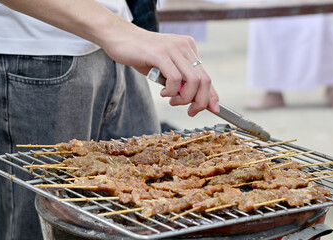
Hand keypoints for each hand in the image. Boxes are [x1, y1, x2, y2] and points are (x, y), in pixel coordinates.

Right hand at [101, 27, 219, 116]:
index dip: (212, 95)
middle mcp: (184, 46)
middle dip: (200, 101)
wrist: (118, 37)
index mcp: (188, 48)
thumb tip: (193, 99)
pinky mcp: (160, 53)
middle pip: (204, 80)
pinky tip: (163, 92)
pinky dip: (171, 91)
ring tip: (172, 100)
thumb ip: (178, 80)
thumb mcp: (164, 68)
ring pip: (193, 81)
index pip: (206, 75)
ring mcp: (173, 48)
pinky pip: (175, 79)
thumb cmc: (140, 54)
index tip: (213, 109)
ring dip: (184, 98)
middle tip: (190, 111)